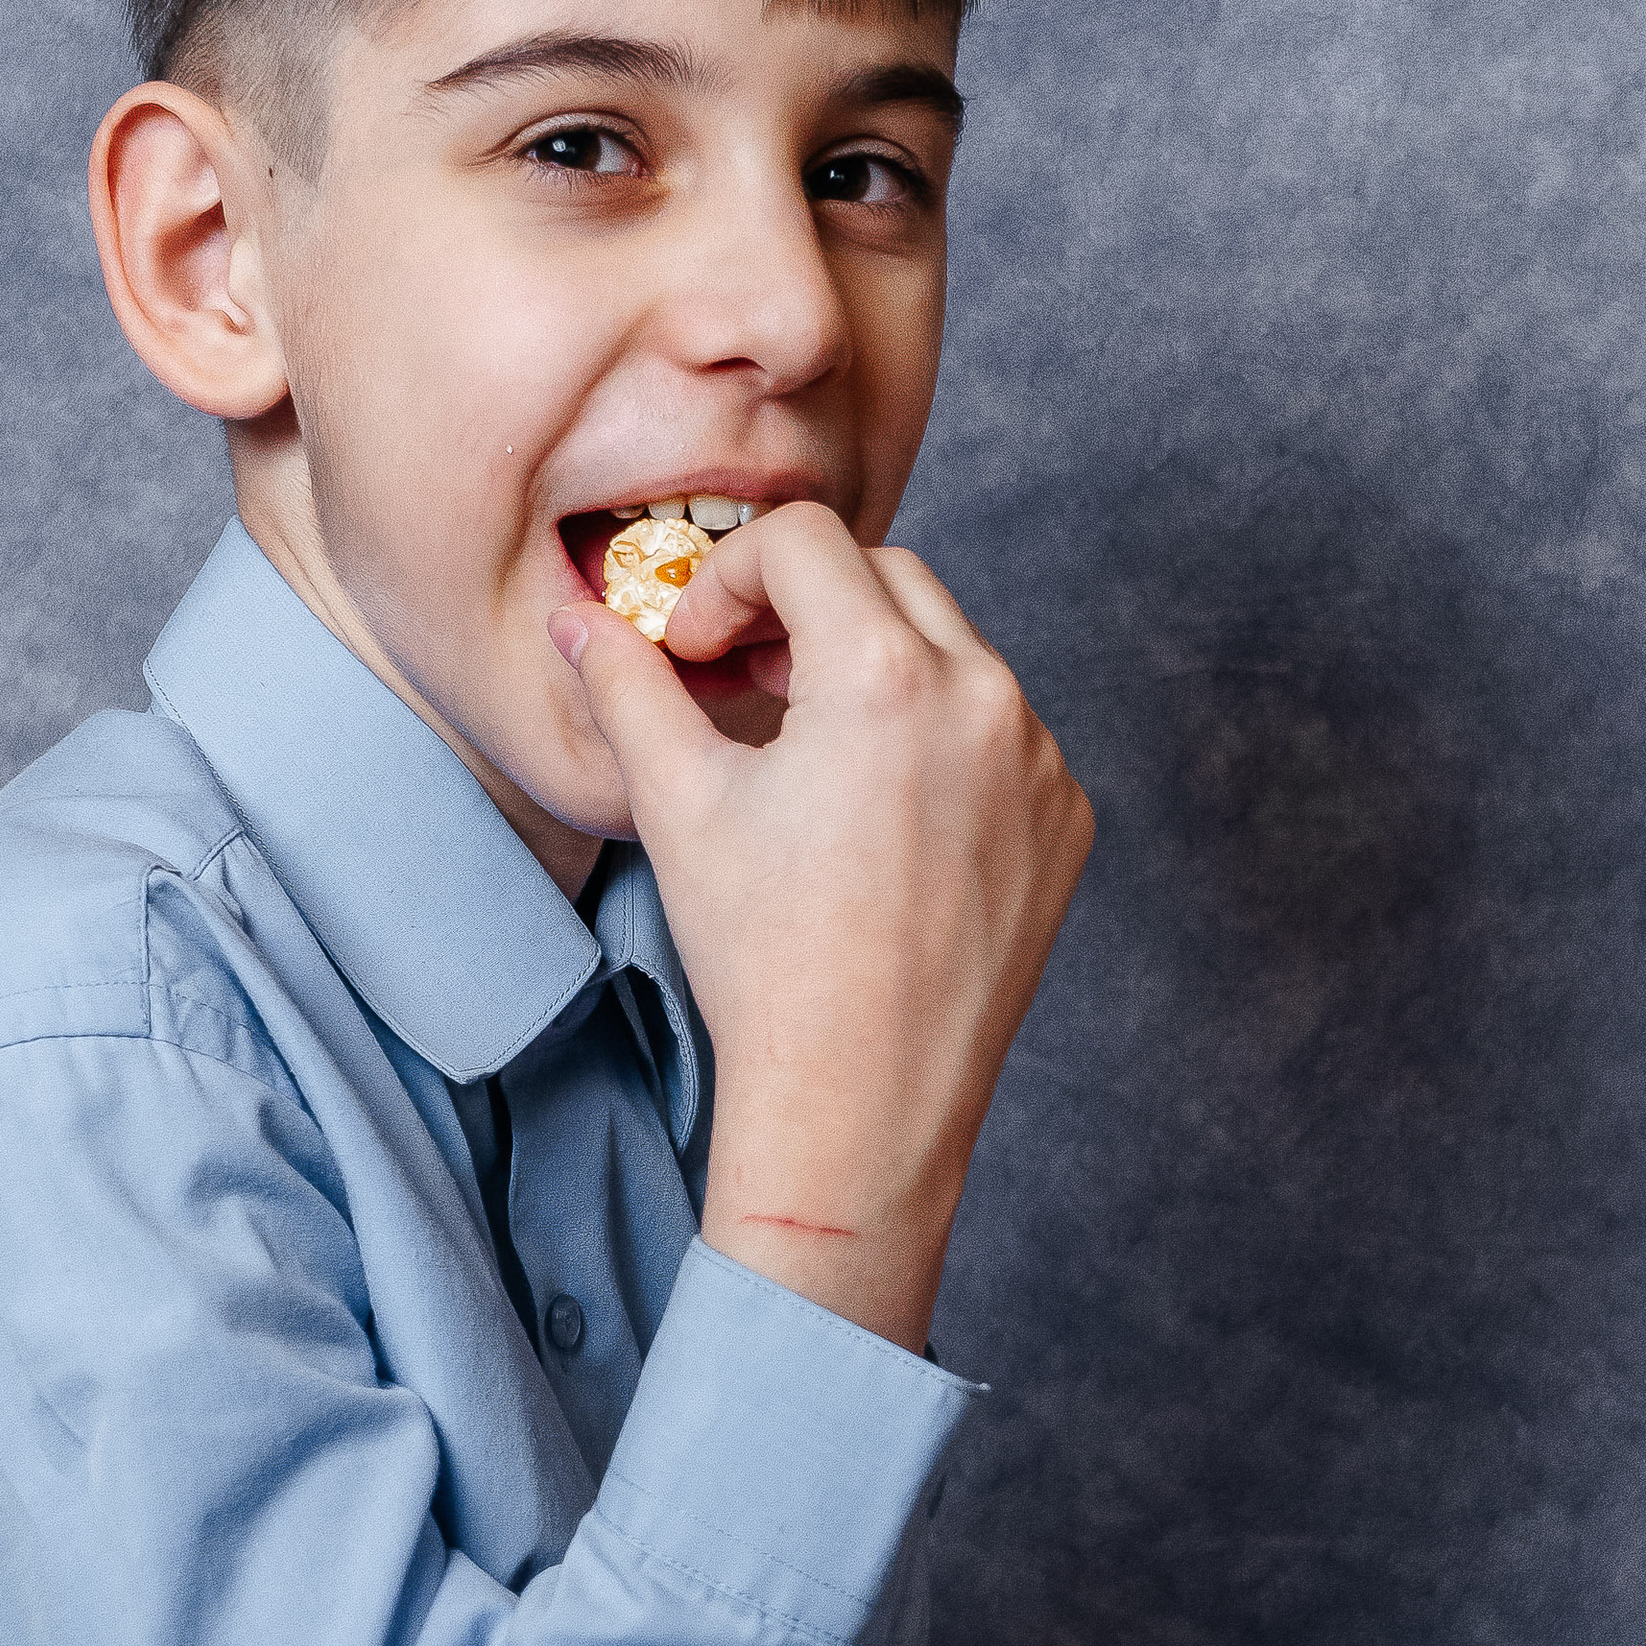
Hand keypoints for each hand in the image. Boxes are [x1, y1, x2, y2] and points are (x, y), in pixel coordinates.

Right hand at [550, 502, 1092, 1350]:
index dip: (729, 577)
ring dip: (878, 669)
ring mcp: (1039, 760)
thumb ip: (628, 687)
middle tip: (744, 680)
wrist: (860, 1106)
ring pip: (953, 652)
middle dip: (808, 607)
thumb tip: (579, 622)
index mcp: (884, 674)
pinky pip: (1001, 734)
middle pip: (888, 575)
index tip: (695, 650)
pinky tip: (878, 818)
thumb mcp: (678, 806)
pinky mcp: (1065, 819)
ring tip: (810, 754)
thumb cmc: (763, 961)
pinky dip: (940, 741)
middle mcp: (984, 697)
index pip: (804, 539)